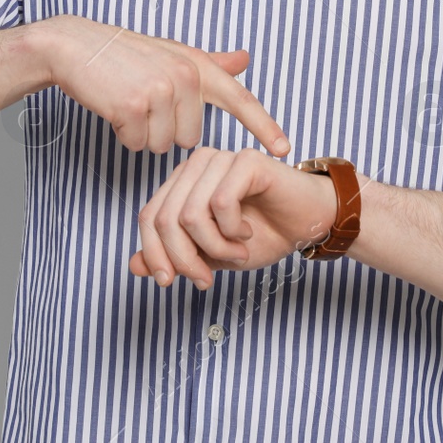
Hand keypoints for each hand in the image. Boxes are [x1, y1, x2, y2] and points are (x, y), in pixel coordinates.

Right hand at [41, 16, 289, 156]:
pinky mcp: (133, 107)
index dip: (264, 126)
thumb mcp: (172, 53)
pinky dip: (123, 134)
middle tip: (143, 101)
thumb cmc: (124, 54)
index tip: (286, 148)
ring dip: (142, 133)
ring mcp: (160, 91)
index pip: (239, 99)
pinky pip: (137, 144)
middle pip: (190, 138)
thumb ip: (210, 62)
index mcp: (197, 65)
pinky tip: (113, 107)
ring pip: (162, 145)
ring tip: (127, 101)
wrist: (74, 47)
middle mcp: (185, 76)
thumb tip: (245, 59)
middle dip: (164, 129)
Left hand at [128, 146, 337, 288]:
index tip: (170, 283)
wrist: (308, 225)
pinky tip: (247, 231)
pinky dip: (232, 230)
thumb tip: (134, 266)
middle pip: (164, 219)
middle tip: (206, 278)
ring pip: (190, 214)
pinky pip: (220, 203)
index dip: (155, 255)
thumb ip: (174, 257)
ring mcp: (220, 159)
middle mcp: (195, 165)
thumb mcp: (210, 255)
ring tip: (236, 251)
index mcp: (182, 183)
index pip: (147, 218)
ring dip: (214, 247)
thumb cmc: (263, 234)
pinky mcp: (245, 160)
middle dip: (184, 259)